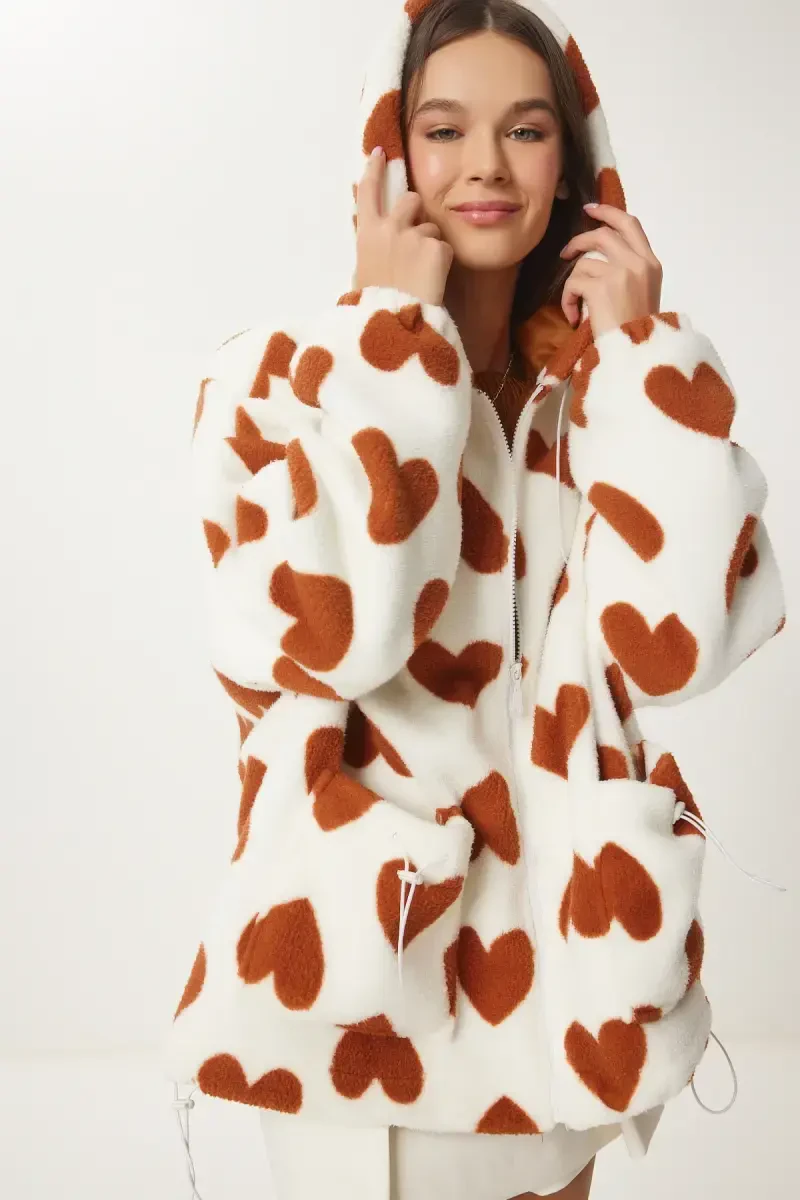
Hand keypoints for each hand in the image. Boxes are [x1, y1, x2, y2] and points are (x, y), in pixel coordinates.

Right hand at [353, 147, 453, 306]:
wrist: (395, 320)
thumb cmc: (374, 303)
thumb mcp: (363, 271)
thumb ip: (374, 248)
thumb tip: (380, 241)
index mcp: (367, 233)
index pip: (368, 191)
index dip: (374, 170)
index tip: (379, 154)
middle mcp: (390, 227)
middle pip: (410, 200)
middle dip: (416, 211)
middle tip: (416, 237)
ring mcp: (414, 235)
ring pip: (431, 228)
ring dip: (430, 243)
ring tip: (422, 273)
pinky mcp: (436, 247)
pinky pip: (444, 249)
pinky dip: (441, 263)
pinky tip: (432, 281)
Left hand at [558, 203, 662, 338]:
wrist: (639, 353)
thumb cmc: (639, 331)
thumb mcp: (644, 293)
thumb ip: (630, 271)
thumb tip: (600, 256)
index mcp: (651, 263)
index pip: (630, 224)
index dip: (608, 212)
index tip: (590, 210)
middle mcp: (637, 262)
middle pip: (602, 234)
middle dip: (579, 240)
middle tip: (566, 253)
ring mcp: (620, 273)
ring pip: (583, 262)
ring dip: (573, 284)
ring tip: (576, 305)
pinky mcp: (600, 288)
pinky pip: (573, 283)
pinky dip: (568, 300)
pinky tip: (574, 317)